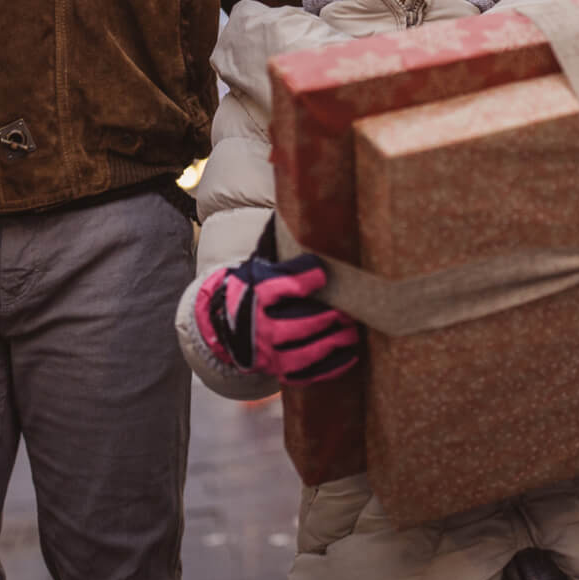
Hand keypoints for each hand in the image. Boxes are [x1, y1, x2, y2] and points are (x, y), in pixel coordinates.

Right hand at [194, 221, 357, 385]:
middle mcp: (260, 325)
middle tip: (348, 309)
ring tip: (351, 331)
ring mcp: (269, 352)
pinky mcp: (279, 370)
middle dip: (326, 316)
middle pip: (297, 323)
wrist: (227, 323)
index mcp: (256, 294)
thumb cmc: (255, 286)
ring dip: (333, 341)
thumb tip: (295, 206)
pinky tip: (350, 352)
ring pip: (304, 351)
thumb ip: (278, 241)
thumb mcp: (261, 261)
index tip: (322, 273)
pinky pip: (307, 374)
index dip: (302, 279)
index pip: (279, 287)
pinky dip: (332, 365)